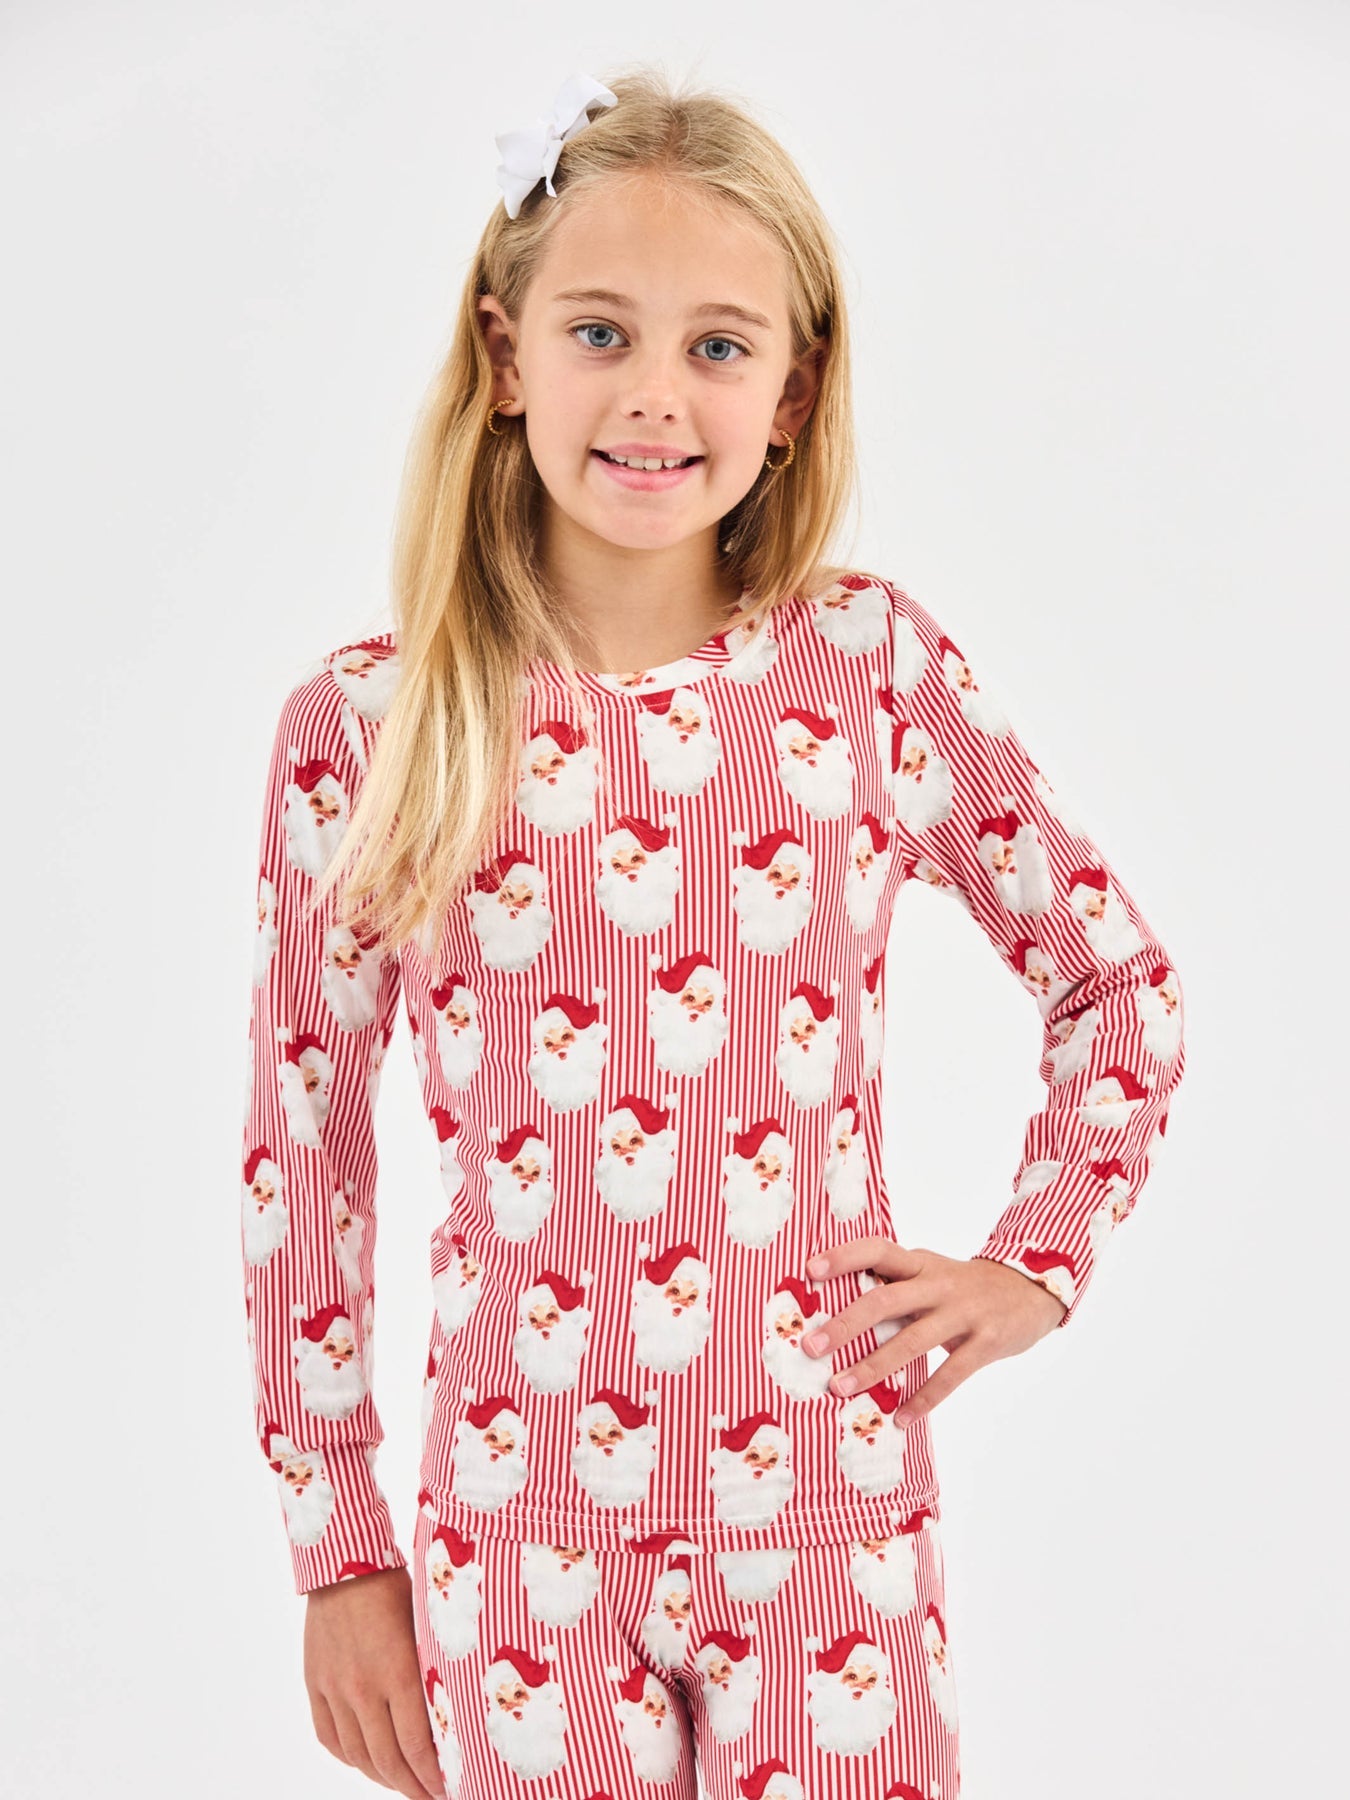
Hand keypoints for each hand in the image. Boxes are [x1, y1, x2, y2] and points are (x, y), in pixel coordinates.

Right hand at [304, 1567, 444, 1797]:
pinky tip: (369, 1762)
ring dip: (384, 1777)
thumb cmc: (398, 1589)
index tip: (451, 1789)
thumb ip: (433, 1674)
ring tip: (405, 1784)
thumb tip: (454, 1717)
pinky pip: (330, 1738)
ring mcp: (334, 1689)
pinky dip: (351, 1758)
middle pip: (388, 1761)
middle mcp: (363, 1689)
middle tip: (433, 1796)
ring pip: (359, 1756)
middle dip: (414, 1787)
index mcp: (397, 1673)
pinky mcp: (315, 1684)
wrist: (346, 1563)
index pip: (418, 1747)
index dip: (435, 1778)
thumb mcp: (426, 1628)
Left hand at [803, 1238, 1068, 1427]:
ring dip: (873, 1366)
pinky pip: (951, 1375)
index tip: (809, 1270)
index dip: (844, 1257)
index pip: (877, 1250)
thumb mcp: (932, 1275)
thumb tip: (839, 1314)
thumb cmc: (965, 1287)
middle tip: (811, 1346)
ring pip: (912, 1341)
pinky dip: (924, 1398)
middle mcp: (938, 1283)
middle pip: (885, 1300)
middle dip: (845, 1324)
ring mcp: (964, 1312)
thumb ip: (896, 1289)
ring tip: (841, 1388)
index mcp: (920, 1263)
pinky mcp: (986, 1341)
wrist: (1033, 1289)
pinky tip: (901, 1418)